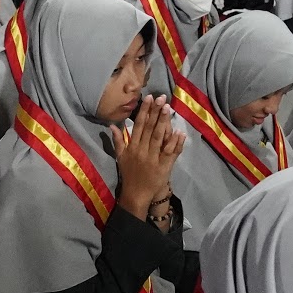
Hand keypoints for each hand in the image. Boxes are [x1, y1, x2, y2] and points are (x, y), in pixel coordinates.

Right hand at [112, 96, 183, 220]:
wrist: (136, 194)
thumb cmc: (129, 174)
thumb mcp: (120, 157)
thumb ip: (117, 140)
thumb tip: (112, 125)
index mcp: (132, 147)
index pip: (139, 125)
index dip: (144, 111)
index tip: (149, 97)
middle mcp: (142, 150)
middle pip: (150, 128)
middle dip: (156, 112)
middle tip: (161, 98)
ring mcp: (153, 158)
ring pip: (159, 137)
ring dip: (164, 122)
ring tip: (168, 108)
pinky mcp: (163, 167)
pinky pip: (170, 153)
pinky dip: (175, 143)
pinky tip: (180, 132)